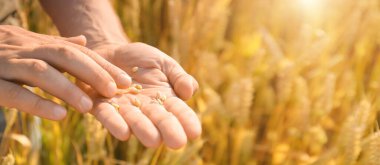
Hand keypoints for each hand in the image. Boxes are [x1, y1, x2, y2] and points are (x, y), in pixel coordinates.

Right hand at [0, 25, 131, 119]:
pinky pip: (12, 93)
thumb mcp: (27, 44)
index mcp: (37, 42)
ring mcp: (5, 64)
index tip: (125, 81)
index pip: (77, 51)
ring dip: (67, 88)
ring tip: (88, 107)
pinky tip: (58, 115)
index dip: (102, 65)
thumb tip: (82, 42)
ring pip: (40, 72)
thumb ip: (54, 45)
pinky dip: (36, 103)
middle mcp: (24, 49)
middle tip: (113, 91)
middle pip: (63, 56)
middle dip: (92, 72)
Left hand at [87, 42, 200, 148]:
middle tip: (177, 142)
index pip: (178, 111)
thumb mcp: (164, 63)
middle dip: (167, 130)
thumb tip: (190, 92)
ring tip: (153, 141)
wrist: (111, 51)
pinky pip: (107, 115)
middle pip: (158, 121)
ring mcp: (124, 109)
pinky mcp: (101, 105)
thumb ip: (179, 76)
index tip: (195, 132)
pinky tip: (123, 132)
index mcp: (165, 99)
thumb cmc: (142, 60)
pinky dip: (114, 123)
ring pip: (134, 122)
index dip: (186, 121)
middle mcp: (146, 109)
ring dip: (143, 130)